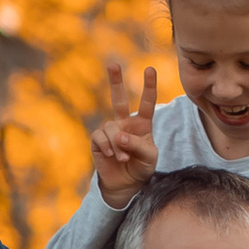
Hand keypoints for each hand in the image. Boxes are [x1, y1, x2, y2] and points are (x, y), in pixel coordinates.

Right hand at [91, 59, 159, 206]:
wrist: (126, 185)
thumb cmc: (141, 168)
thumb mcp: (149, 157)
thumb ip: (138, 144)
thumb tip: (118, 134)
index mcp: (142, 124)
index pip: (146, 103)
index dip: (149, 86)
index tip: (150, 69)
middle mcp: (124, 123)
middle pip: (118, 99)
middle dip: (115, 81)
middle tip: (113, 64)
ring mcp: (110, 131)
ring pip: (111, 128)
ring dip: (118, 145)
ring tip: (123, 159)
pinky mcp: (98, 140)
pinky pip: (100, 137)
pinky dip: (107, 146)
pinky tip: (111, 155)